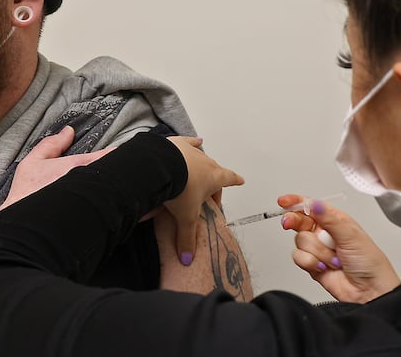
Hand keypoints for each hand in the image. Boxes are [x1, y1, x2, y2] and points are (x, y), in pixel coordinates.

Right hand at [0, 127, 113, 211]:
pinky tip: (106, 207)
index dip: (118, 153)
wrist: (21, 225)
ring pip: (113, 192)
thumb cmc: (26, 194)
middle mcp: (87, 183)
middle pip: (115, 173)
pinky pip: (107, 210)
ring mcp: (91, 201)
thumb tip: (69, 131)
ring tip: (113, 188)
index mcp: (77, 166)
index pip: (109, 155)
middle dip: (117, 171)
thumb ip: (51, 144)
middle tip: (117, 171)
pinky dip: (111, 207)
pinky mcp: (91, 218)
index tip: (119, 154)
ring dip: (115, 189)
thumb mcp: (32, 163)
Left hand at [165, 136, 243, 264]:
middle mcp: (206, 161)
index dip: (235, 180)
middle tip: (206, 194)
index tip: (240, 180)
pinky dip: (191, 143)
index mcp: (215, 177)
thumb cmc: (179, 189)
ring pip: (201, 157)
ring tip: (198, 172)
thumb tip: (188, 259)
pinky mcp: (176, 143)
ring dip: (200, 165)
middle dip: (213, 182)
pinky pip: (187, 142)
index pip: (229, 179)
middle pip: (214, 171)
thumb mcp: (185, 217)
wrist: (160, 167)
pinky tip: (195, 141)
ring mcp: (191, 150)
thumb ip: (187, 238)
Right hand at [279, 194, 400, 302]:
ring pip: (300, 241)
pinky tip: (324, 266)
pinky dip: (310, 262)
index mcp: (335, 220)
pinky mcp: (311, 264)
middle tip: (289, 222)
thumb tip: (315, 204)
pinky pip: (298, 257)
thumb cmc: (369, 262)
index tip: (283, 201)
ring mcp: (317, 249)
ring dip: (317, 251)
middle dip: (294, 222)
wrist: (369, 291)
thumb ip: (329, 219)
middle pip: (299, 221)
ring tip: (333, 258)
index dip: (296, 202)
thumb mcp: (351, 235)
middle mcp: (324, 233)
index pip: (311, 206)